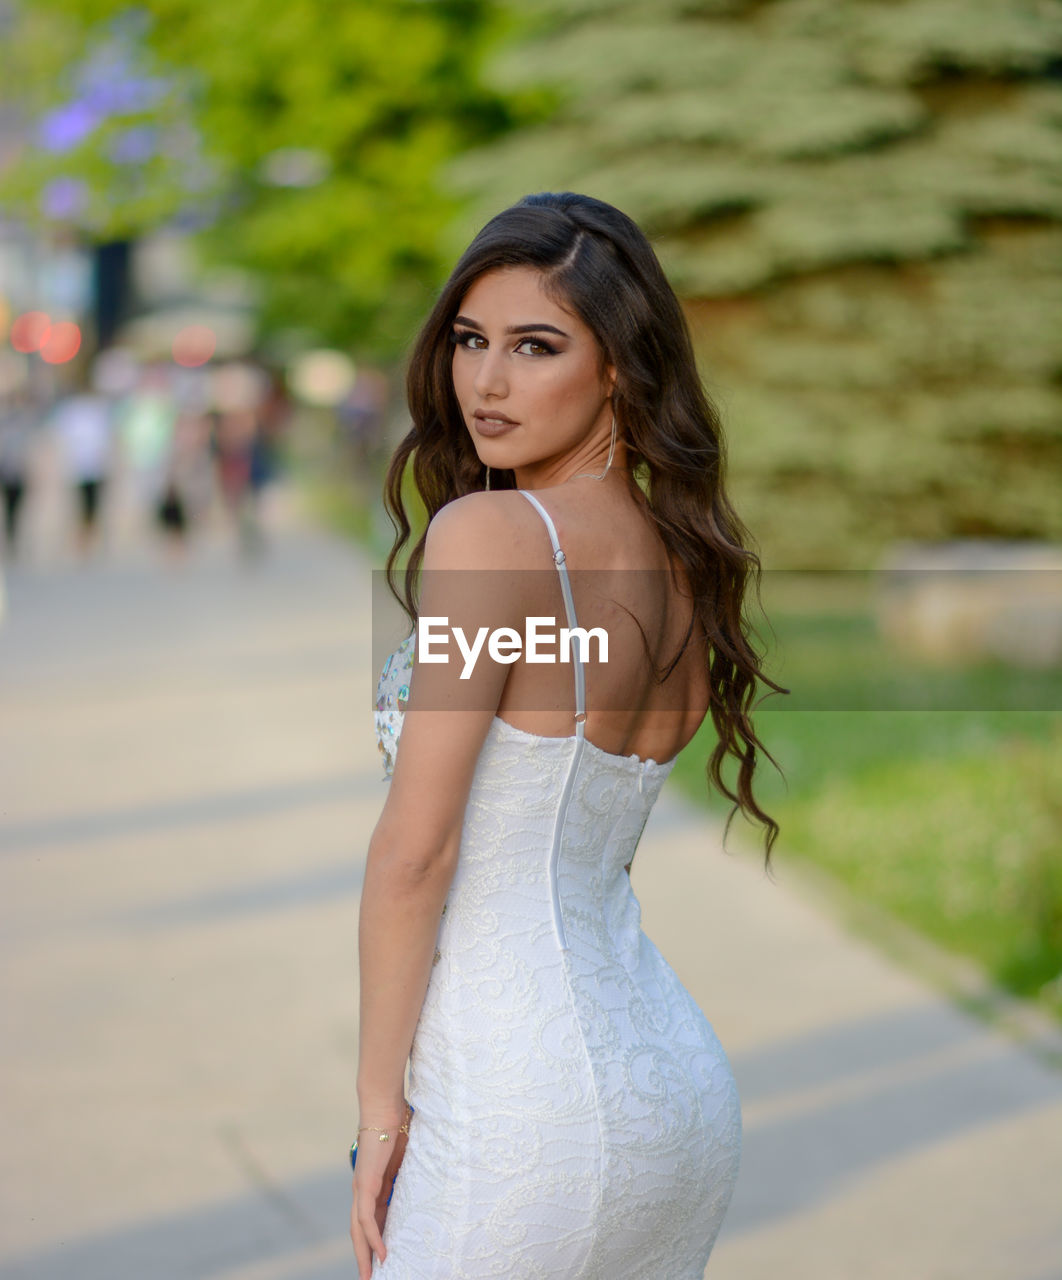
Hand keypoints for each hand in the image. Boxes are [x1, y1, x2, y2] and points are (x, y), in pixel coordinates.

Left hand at [350, 1104, 411, 1278]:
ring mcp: (362, 1187)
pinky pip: (367, 1218)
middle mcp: (364, 1189)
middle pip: (361, 1230)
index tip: (384, 1258)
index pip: (373, 1219)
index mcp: (374, 1184)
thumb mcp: (407, 1157)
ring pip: (360, 1230)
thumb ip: (409, 1171)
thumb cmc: (398, 1124)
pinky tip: (381, 1254)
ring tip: (371, 1276)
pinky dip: (373, 1238)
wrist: (386, 1107)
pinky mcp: (365, 1184)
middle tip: (370, 1278)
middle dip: (364, 1255)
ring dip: (364, 1254)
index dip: (377, 1239)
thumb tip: (427, 1179)